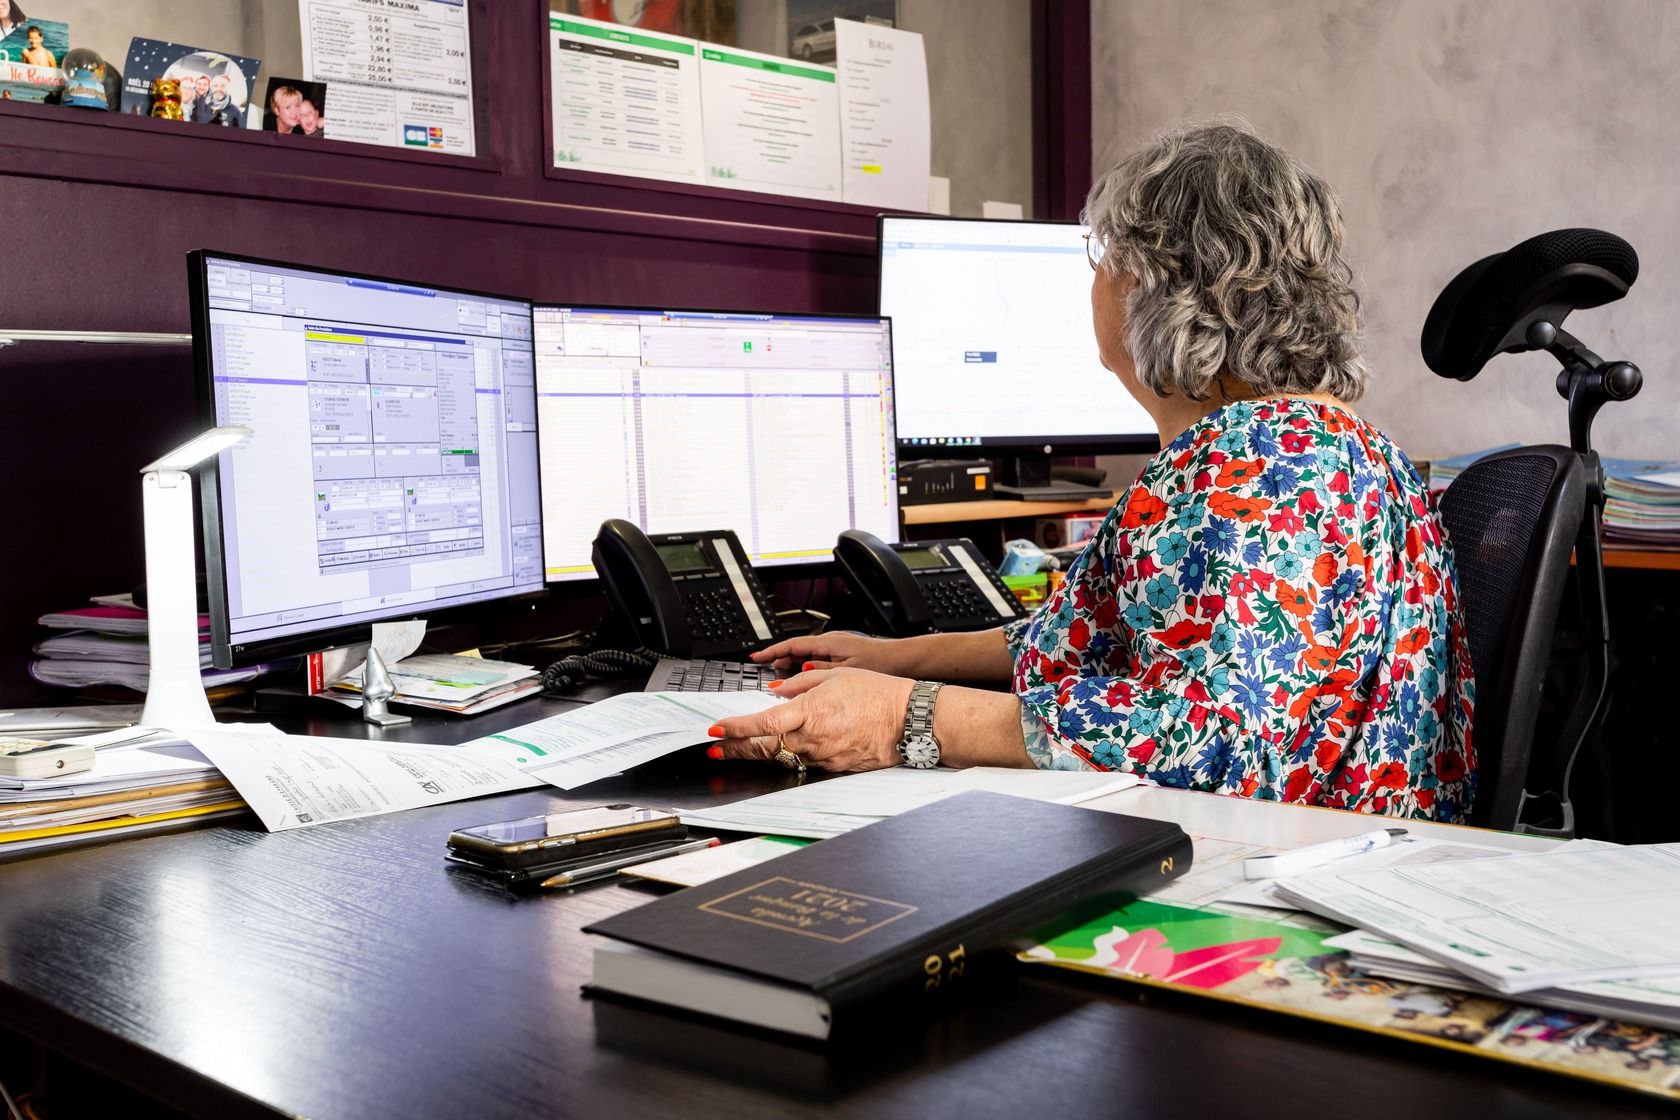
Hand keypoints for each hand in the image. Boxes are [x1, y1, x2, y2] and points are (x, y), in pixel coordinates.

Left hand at [710, 668, 912, 772]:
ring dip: (765, 751)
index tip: (716, 730)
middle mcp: (814, 738)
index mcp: (810, 711)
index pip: (763, 723)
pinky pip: (807, 761)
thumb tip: (779, 690)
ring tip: (745, 747)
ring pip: (785, 756)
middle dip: (737, 749)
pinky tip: (790, 747)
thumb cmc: (878, 694)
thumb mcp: (835, 677)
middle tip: (718, 749)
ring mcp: (824, 756)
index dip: (736, 729)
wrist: (908, 720)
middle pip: (765, 748)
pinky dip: (795, 754)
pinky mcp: (835, 766)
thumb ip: (801, 683)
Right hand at [750, 632, 908, 674]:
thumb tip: (796, 674)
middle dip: (780, 659)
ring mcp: (836, 649)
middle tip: (766, 671)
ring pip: (806, 656)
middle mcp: (830, 642)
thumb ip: (820, 671)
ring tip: (781, 679)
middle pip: (797, 650)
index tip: (757, 657)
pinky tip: (805, 681)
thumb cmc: (881, 663)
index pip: (792, 644)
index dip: (772, 651)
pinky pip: (817, 662)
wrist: (904, 659)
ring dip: (792, 665)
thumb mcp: (846, 670)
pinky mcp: (843, 657)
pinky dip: (806, 669)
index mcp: (828, 642)